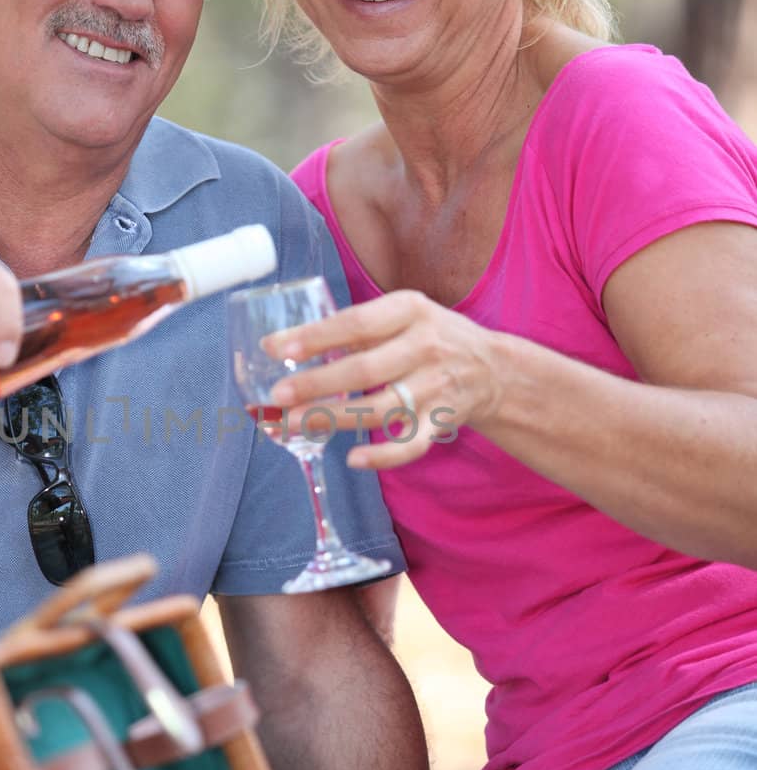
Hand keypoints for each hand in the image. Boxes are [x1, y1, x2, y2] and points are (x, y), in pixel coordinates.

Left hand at [265, 290, 504, 467]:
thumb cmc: (431, 336)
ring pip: (379, 409)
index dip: (315, 337)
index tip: (275, 349)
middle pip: (364, 370)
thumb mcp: (403, 314)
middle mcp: (425, 347)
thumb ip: (355, 327)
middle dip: (317, 384)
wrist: (493, 369)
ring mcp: (434, 387)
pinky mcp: (440, 421)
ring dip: (333, 419)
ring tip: (292, 424)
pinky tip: (353, 459)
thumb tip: (286, 344)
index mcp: (410, 310)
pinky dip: (383, 455)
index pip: (356, 323)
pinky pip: (410, 445)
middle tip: (277, 395)